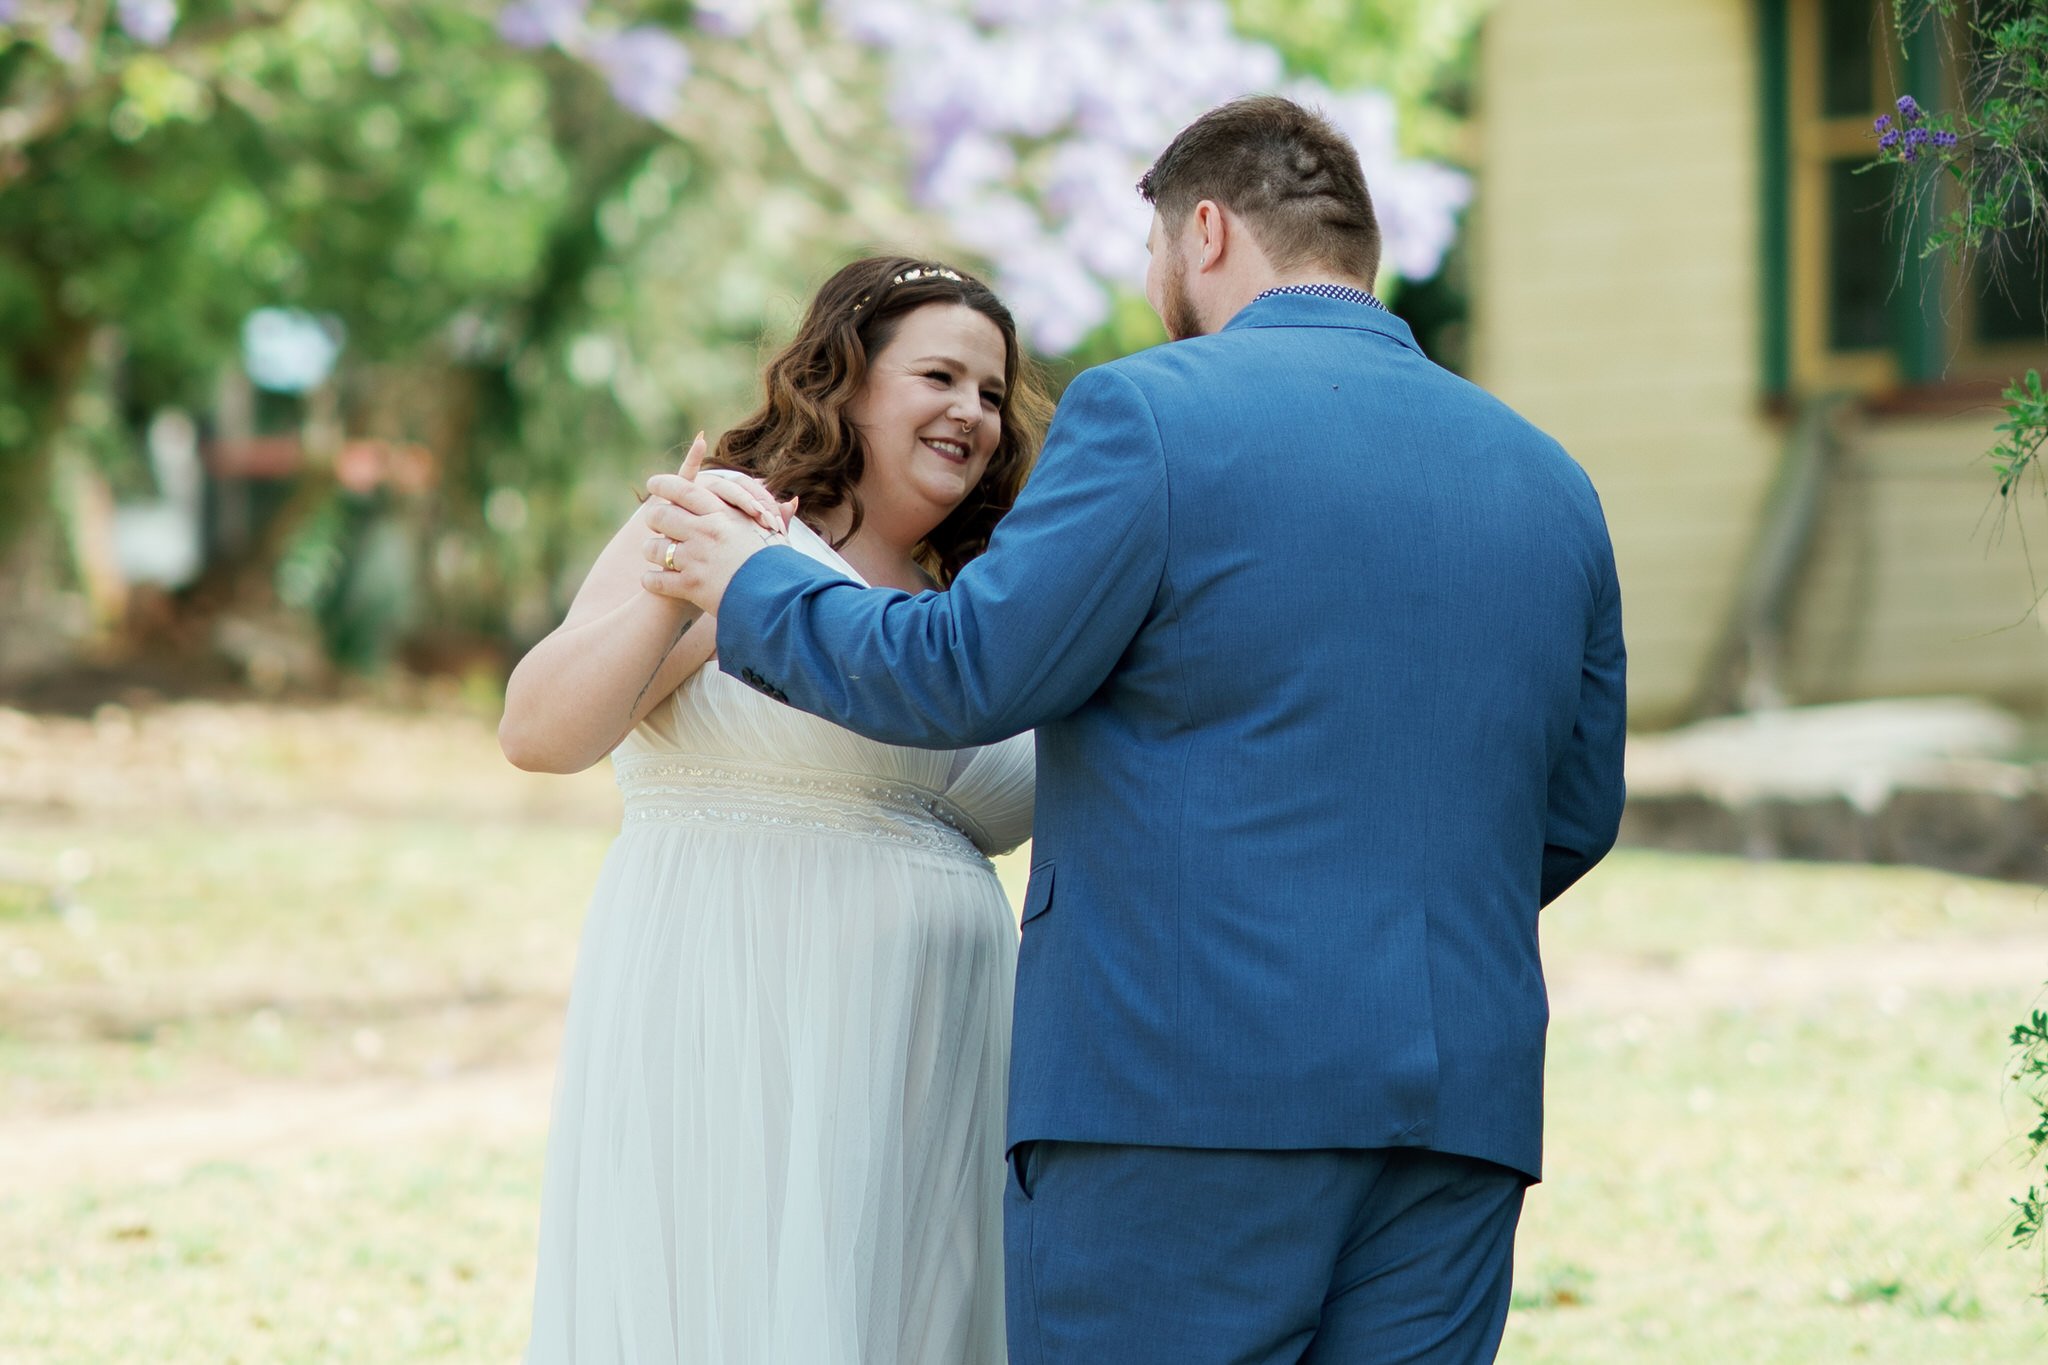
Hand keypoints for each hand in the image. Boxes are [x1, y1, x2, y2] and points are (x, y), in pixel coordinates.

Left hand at [641, 435, 791, 614]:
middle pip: (663, 515)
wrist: (782, 599)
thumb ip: (775, 517)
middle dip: (654, 518)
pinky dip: (651, 581)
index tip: (653, 484)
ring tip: (653, 554)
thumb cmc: (782, 566)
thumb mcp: (777, 536)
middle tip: (652, 521)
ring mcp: (696, 558)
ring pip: (656, 548)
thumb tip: (790, 502)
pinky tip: (651, 581)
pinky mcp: (691, 586)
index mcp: (724, 514)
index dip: (664, 485)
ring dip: (652, 551)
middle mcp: (706, 532)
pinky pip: (657, 580)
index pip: (684, 490)